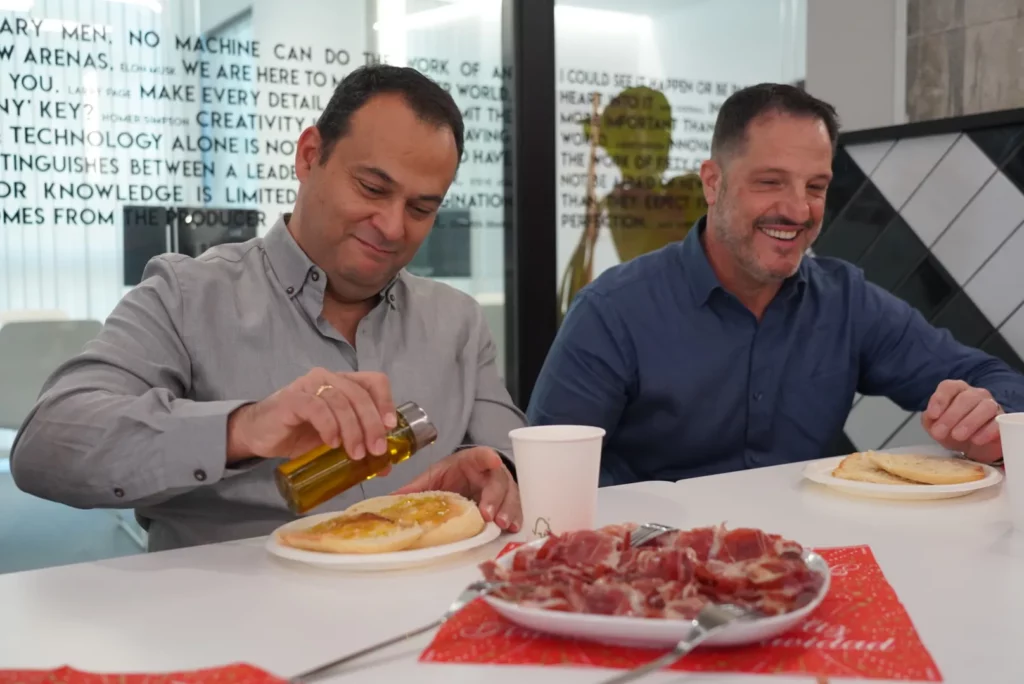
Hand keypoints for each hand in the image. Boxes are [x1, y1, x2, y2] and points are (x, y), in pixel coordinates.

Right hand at [226, 368, 396, 463]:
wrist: (261, 435)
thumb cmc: (300, 434)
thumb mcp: (336, 441)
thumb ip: (359, 446)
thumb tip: (385, 467)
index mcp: (344, 384)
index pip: (374, 381)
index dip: (386, 402)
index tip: (390, 428)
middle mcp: (329, 379)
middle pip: (360, 394)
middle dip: (372, 424)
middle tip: (376, 450)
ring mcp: (309, 386)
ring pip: (341, 401)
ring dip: (353, 430)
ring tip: (355, 454)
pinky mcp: (292, 399)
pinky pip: (316, 407)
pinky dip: (329, 426)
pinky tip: (332, 443)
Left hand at [393, 447, 520, 531]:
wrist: (467, 478)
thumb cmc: (452, 476)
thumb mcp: (435, 478)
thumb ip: (416, 488)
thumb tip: (389, 498)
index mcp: (472, 461)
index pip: (482, 455)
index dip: (487, 458)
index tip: (492, 460)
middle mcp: (491, 473)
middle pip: (499, 481)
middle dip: (496, 497)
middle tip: (489, 514)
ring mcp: (504, 487)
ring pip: (512, 496)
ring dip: (509, 510)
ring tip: (503, 524)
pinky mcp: (509, 502)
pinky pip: (517, 508)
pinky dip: (517, 517)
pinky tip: (514, 528)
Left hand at [921, 379, 1002, 462]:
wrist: (973, 447)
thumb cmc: (952, 430)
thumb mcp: (935, 425)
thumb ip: (929, 420)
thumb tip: (931, 418)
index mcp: (956, 391)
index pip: (949, 387)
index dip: (940, 399)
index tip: (932, 415)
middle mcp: (975, 394)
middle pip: (965, 398)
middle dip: (951, 416)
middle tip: (939, 432)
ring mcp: (991, 406)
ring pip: (985, 407)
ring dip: (969, 422)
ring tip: (957, 436)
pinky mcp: (1002, 421)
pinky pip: (998, 422)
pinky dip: (986, 431)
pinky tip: (975, 440)